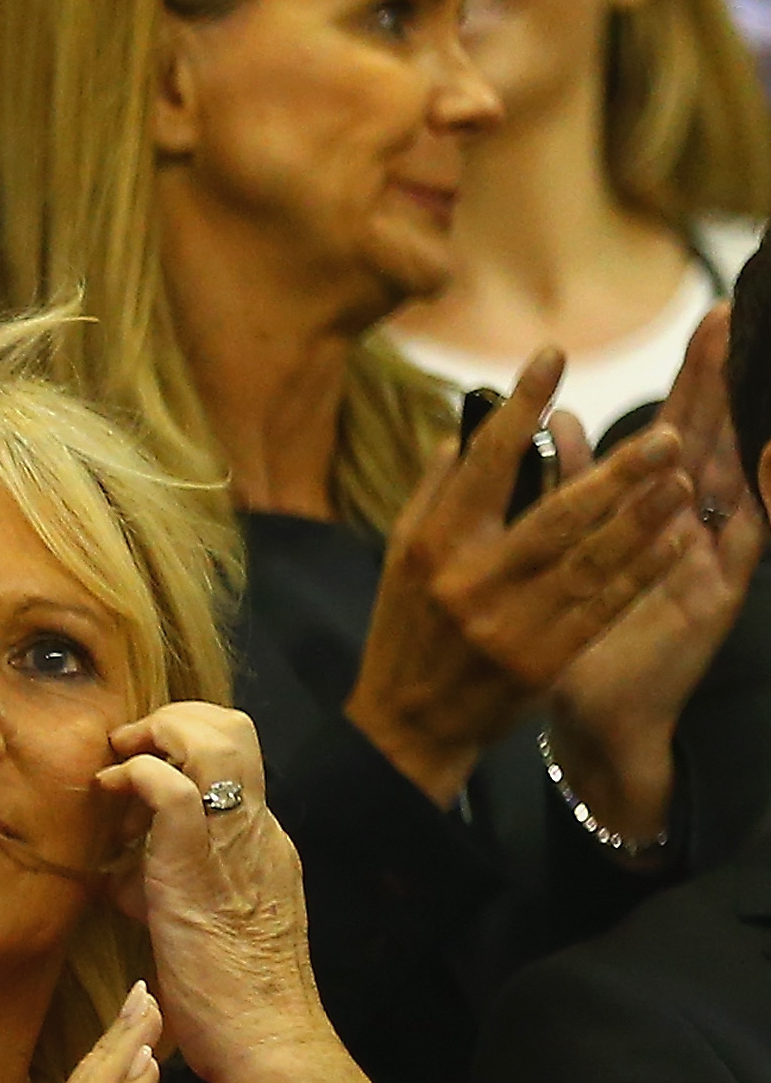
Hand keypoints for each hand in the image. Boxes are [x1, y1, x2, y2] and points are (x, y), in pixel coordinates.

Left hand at [95, 702, 418, 1082]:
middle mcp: (258, 831)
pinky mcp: (200, 865)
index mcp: (261, 845)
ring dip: (157, 730)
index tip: (134, 768)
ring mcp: (236, 842)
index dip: (180, 749)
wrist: (266, 1040)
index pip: (232, 762)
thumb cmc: (230, 1003)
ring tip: (120, 757)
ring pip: (216, 735)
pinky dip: (136, 774)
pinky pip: (172, 788)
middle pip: (235, 726)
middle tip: (128, 745)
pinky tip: (112, 792)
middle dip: (174, 716)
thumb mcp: (196, 925)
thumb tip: (123, 876)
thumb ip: (166, 889)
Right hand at [345, 348, 697, 807]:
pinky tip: (676, 537)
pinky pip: (603, 605)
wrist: (408, 724)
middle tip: (665, 432)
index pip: (483, 464)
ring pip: (589, 560)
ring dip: (642, 518)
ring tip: (681, 477)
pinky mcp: (543, 660)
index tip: (554, 358)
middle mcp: (471, 581)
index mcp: (433, 546)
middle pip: (555, 515)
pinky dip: (643, 569)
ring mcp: (510, 625)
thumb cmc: (407, 628)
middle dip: (614, 472)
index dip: (520, 409)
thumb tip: (473, 427)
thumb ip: (437, 491)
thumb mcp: (400, 556)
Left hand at [546, 305, 761, 844]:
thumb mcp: (560, 553)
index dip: (692, 377)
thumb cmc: (571, 638)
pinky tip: (770, 451)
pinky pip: (753, 534)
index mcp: (648, 510)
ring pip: (739, 475)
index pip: (674, 428)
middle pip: (711, 436)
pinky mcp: (722, 590)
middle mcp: (687, 524)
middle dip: (722, 378)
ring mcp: (709, 555)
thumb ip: (563, 487)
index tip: (706, 321)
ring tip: (759, 361)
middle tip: (731, 316)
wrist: (588, 717)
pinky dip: (768, 493)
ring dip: (749, 420)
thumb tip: (554, 419)